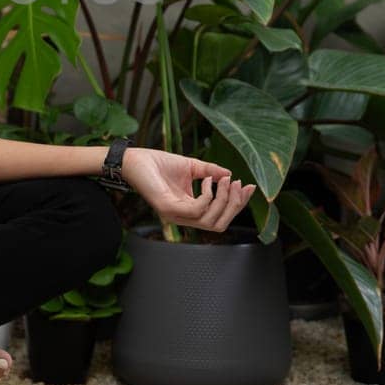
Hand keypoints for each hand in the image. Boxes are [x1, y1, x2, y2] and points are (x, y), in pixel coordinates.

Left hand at [122, 147, 254, 232]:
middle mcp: (183, 217)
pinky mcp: (168, 208)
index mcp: (190, 210)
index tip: (249, 187)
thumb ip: (210, 172)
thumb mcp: (192, 167)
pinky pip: (197, 210)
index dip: (237, 205)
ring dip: (224, 200)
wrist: (135, 159)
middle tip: (239, 184)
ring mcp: (175, 215)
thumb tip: (229, 174)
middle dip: (235, 206)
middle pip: (219, 225)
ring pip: (210, 221)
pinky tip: (207, 180)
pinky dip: (207, 196)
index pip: (220, 218)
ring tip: (225, 180)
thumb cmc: (159, 164)